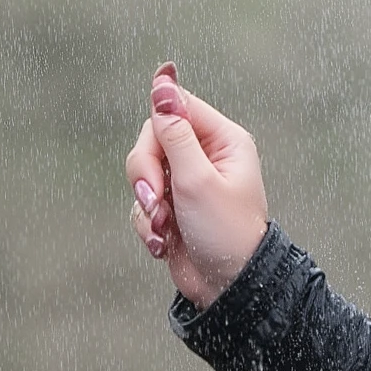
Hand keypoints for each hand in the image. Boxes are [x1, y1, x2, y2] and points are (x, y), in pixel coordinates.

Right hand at [125, 62, 268, 308]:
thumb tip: (162, 81)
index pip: (177, 107)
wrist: (229, 289)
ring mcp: (187, 183)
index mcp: (223, 141)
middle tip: (155, 201)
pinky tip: (164, 243)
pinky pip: (143, 203)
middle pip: (152, 140)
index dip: (158, 125)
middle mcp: (206, 157)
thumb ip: (175, 132)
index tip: (155, 152)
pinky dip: (148, 224)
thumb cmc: (226, 234)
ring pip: (142, 173)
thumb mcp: (197, 179)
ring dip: (146, 205)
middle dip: (145, 173)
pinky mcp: (172, 209)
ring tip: (164, 228)